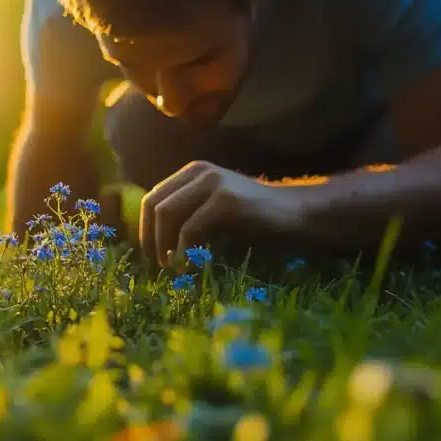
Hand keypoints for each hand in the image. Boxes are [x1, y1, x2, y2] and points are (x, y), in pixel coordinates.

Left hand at [139, 160, 307, 266]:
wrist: (295, 212)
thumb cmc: (253, 217)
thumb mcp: (214, 209)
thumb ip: (187, 214)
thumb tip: (154, 243)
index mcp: (193, 172)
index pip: (152, 198)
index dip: (145, 228)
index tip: (150, 255)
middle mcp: (200, 172)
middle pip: (154, 205)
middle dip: (149, 238)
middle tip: (156, 265)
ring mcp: (213, 183)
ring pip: (167, 214)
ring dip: (163, 245)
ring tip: (172, 268)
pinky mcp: (226, 201)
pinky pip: (191, 228)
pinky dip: (184, 251)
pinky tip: (189, 267)